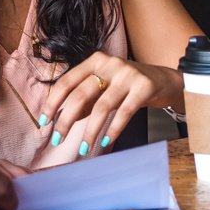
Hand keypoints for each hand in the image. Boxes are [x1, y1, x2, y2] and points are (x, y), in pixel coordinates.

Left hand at [37, 52, 182, 156]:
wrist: (165, 80)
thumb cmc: (129, 85)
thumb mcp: (104, 87)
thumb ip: (85, 100)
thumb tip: (60, 119)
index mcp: (95, 61)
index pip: (67, 81)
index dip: (53, 102)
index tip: (44, 122)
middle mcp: (110, 64)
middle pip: (80, 95)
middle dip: (65, 120)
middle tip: (57, 140)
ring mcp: (128, 74)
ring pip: (102, 106)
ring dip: (89, 131)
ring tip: (83, 149)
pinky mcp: (144, 87)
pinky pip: (125, 112)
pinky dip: (113, 129)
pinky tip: (105, 142)